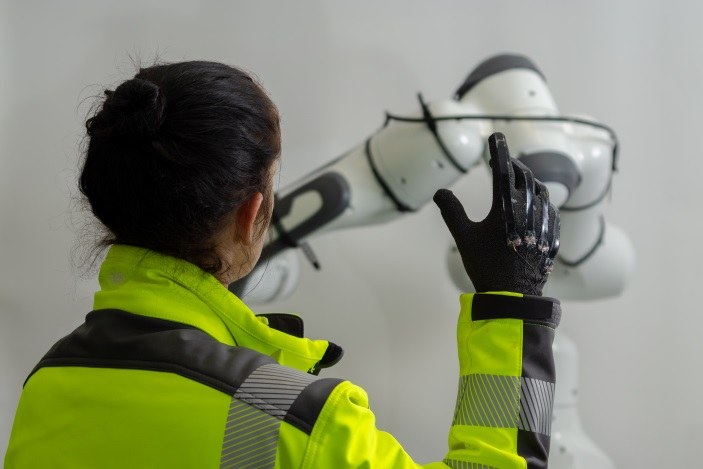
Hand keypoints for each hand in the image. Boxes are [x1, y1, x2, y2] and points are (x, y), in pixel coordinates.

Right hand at [434, 132, 559, 295]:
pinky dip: (540, 198)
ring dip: (528, 179)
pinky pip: (549, 207)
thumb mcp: (464, 238)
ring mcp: (544, 221)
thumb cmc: (486, 266)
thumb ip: (452, 212)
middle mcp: (528, 210)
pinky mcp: (552, 233)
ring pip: (540, 190)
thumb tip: (440, 192)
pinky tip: (535, 202)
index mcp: (506, 208)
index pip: (502, 170)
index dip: (498, 151)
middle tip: (503, 159)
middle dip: (513, 164)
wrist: (514, 296)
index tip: (496, 136)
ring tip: (519, 177)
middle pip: (524, 176)